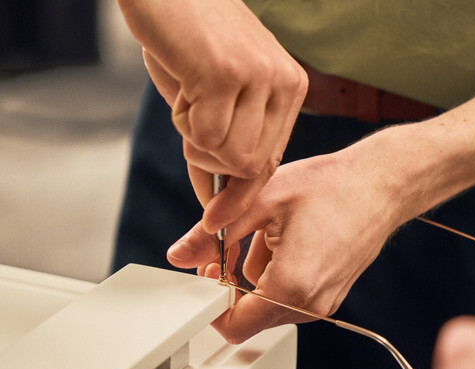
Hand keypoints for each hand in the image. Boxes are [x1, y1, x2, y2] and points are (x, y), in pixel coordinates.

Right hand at [118, 0, 307, 231]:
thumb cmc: (186, 39)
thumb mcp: (214, 95)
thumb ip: (222, 143)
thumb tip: (215, 204)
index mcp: (291, 87)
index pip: (271, 159)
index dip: (241, 194)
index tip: (216, 220)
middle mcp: (284, 83)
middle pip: (251, 165)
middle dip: (212, 163)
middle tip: (190, 123)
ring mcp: (259, 77)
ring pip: (229, 155)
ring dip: (194, 140)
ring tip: (188, 96)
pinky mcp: (225, 73)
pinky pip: (203, 134)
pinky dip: (182, 121)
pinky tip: (183, 83)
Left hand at [166, 128, 412, 342]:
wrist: (383, 185)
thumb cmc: (332, 187)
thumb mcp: (262, 200)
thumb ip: (214, 233)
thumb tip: (180, 253)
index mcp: (291, 285)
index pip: (234, 325)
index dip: (210, 304)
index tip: (205, 275)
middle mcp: (310, 304)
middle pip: (250, 318)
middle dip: (230, 287)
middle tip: (227, 248)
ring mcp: (324, 303)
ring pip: (269, 308)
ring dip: (254, 280)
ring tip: (266, 236)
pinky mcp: (332, 295)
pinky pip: (290, 299)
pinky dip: (277, 277)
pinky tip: (286, 241)